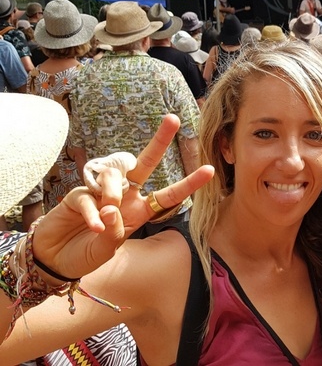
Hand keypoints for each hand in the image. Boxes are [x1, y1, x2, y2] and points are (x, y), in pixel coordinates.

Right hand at [30, 114, 213, 284]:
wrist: (55, 259)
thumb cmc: (86, 253)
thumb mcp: (107, 251)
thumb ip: (114, 233)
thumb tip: (112, 210)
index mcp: (138, 210)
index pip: (168, 195)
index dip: (188, 184)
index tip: (210, 170)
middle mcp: (124, 197)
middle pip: (144, 163)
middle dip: (159, 141)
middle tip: (173, 119)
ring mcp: (100, 193)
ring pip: (115, 178)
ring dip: (113, 197)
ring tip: (105, 217)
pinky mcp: (77, 194)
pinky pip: (89, 196)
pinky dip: (93, 212)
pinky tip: (94, 226)